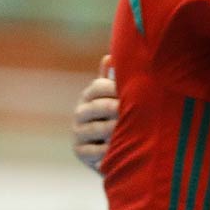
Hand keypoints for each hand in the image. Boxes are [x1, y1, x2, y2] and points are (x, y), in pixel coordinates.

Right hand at [72, 55, 117, 172]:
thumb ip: (113, 81)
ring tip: (126, 130)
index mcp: (89, 96)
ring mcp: (78, 132)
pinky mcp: (80, 151)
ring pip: (96, 128)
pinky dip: (106, 151)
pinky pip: (94, 151)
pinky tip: (118, 150)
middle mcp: (80, 112)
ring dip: (112, 130)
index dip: (114, 88)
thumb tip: (109, 58)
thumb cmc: (116, 118)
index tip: (131, 91)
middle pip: (96, 106)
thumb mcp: (115, 99)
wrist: (110, 151)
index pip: (98, 87)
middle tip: (128, 110)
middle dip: (113, 108)